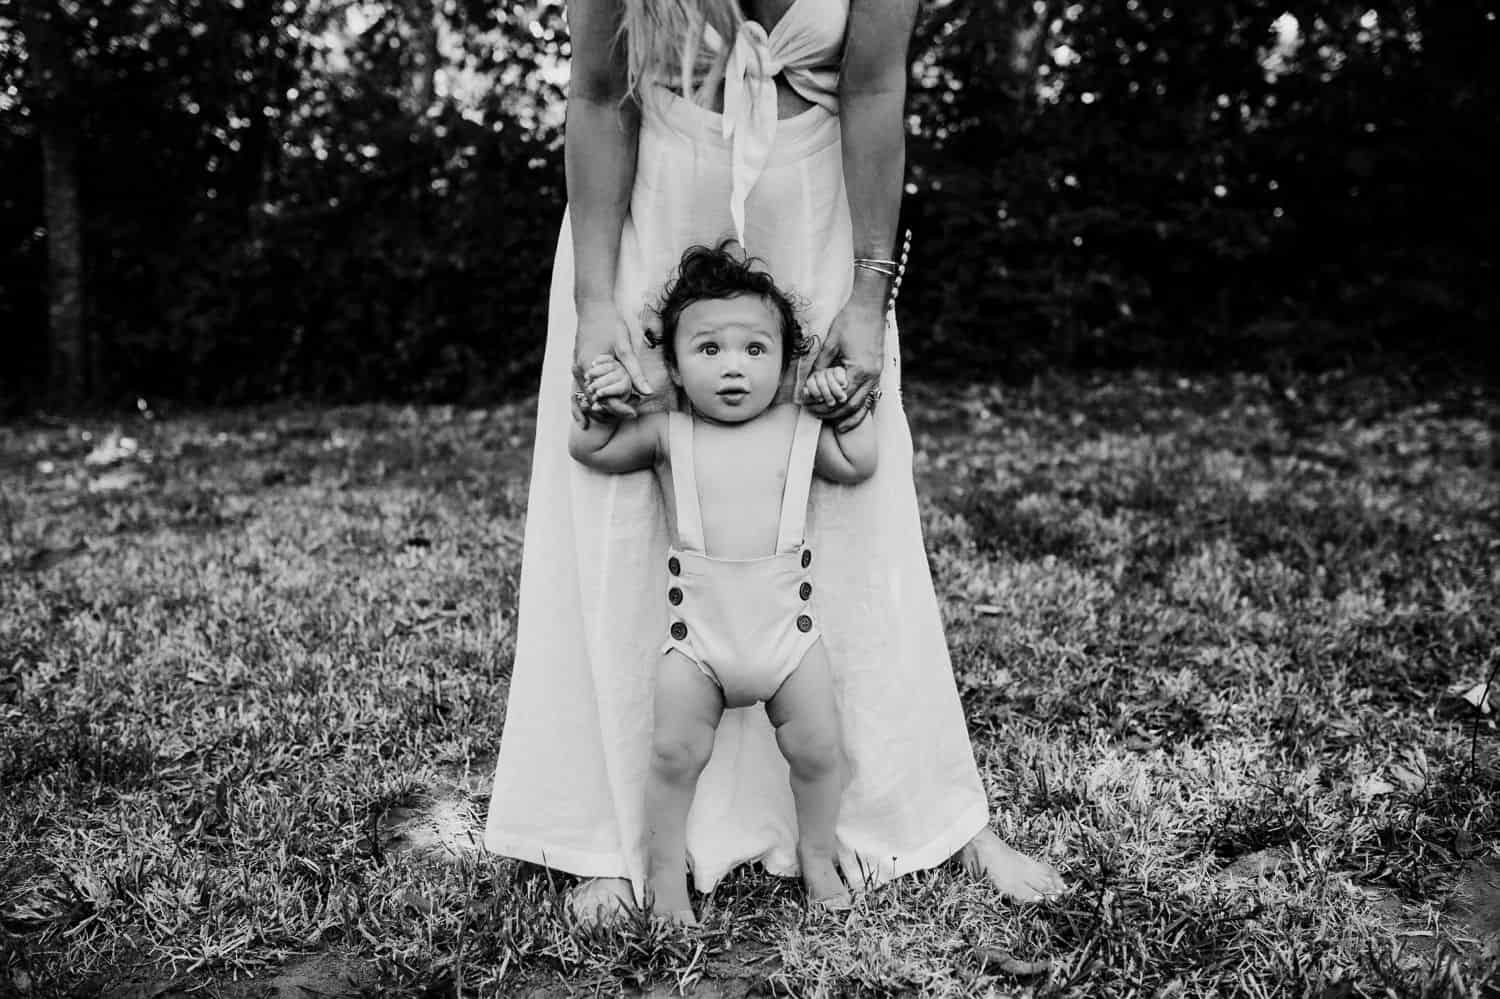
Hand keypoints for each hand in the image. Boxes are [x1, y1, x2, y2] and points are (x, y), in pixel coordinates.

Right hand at [573, 300, 652, 422]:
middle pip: (593, 403)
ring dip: (596, 410)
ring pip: (582, 400)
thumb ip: (635, 372)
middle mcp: (579, 372)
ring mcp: (575, 370)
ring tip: (611, 420)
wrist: (592, 307)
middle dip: (610, 411)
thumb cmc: (610, 324)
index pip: (604, 399)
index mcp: (590, 368)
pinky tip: (586, 420)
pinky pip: (577, 393)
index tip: (634, 413)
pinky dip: (583, 405)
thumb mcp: (625, 347)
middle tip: (629, 415)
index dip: (619, 409)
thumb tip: (648, 392)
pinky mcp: (576, 368)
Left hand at [806, 298, 885, 431]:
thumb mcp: (830, 343)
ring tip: (837, 426)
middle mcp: (871, 376)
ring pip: (864, 405)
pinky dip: (860, 407)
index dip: (823, 406)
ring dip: (849, 416)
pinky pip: (870, 395)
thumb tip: (809, 384)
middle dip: (833, 415)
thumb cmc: (850, 320)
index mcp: (859, 370)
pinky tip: (851, 412)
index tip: (809, 408)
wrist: (870, 305)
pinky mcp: (878, 370)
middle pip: (852, 406)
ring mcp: (877, 374)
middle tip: (816, 416)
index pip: (839, 398)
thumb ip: (821, 366)